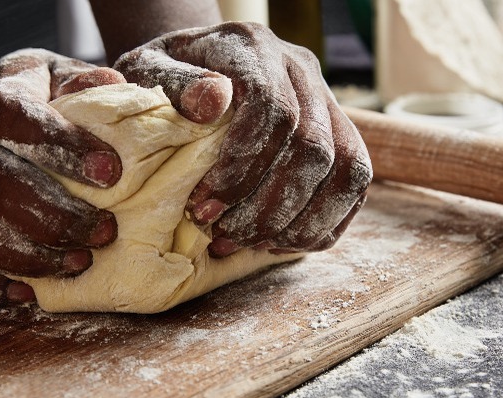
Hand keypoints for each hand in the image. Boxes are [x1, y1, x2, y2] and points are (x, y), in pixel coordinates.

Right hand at [0, 49, 126, 307]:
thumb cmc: (45, 101)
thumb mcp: (66, 77)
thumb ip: (88, 83)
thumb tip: (112, 85)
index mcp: (2, 97)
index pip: (15, 114)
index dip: (59, 142)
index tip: (111, 171)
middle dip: (52, 214)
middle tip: (105, 232)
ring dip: (22, 254)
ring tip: (78, 264)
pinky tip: (21, 295)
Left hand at [114, 22, 371, 256]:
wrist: (197, 66)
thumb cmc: (166, 79)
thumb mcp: (149, 71)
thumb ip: (175, 86)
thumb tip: (211, 102)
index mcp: (256, 48)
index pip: (274, 108)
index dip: (244, 167)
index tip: (205, 205)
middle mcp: (301, 69)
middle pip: (313, 146)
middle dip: (268, 205)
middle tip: (223, 234)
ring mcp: (326, 100)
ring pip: (346, 169)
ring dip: (300, 221)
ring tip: (252, 244)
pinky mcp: (339, 132)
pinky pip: (354, 185)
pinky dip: (322, 224)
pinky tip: (281, 243)